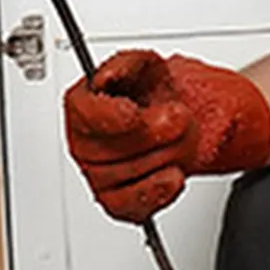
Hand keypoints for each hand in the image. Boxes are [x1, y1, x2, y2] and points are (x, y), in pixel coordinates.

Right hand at [63, 49, 269, 222]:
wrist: (186, 119)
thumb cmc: (162, 94)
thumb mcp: (151, 65)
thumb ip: (127, 63)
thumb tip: (105, 74)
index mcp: (84, 104)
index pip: (83, 113)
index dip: (108, 116)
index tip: (132, 113)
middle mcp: (86, 142)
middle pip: (108, 147)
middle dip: (152, 134)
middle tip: (179, 117)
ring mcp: (99, 174)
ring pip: (125, 175)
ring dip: (164, 157)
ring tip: (183, 140)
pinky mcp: (118, 200)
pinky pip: (131, 206)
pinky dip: (156, 192)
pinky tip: (173, 176)